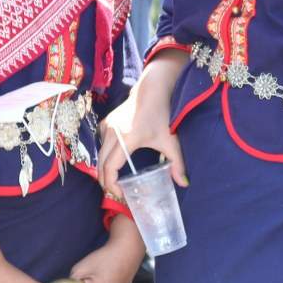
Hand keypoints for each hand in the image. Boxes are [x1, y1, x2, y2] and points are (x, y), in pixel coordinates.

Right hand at [97, 78, 188, 199]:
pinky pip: (101, 145)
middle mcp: (112, 133)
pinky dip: (105, 157)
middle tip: (116, 192)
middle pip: (100, 165)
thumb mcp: (171, 140)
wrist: (151, 89)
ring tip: (115, 181)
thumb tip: (183, 183)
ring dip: (104, 169)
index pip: (110, 167)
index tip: (120, 193)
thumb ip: (177, 163)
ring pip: (99, 155)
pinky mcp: (105, 123)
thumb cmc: (161, 114)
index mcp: (127, 138)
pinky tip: (114, 163)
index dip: (111, 184)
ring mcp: (107, 126)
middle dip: (105, 182)